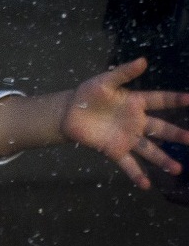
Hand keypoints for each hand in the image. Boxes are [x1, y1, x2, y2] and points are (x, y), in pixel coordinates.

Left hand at [61, 58, 188, 189]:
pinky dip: (136, 174)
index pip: (161, 100)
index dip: (176, 100)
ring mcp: (126, 137)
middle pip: (161, 128)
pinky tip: (146, 185)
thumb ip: (123, 72)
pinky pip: (127, 164)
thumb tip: (143, 60)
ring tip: (178, 169)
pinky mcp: (114, 150)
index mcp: (136, 102)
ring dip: (163, 159)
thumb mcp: (104, 81)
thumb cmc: (88, 94)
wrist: (68, 113)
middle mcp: (136, 122)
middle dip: (177, 134)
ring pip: (149, 150)